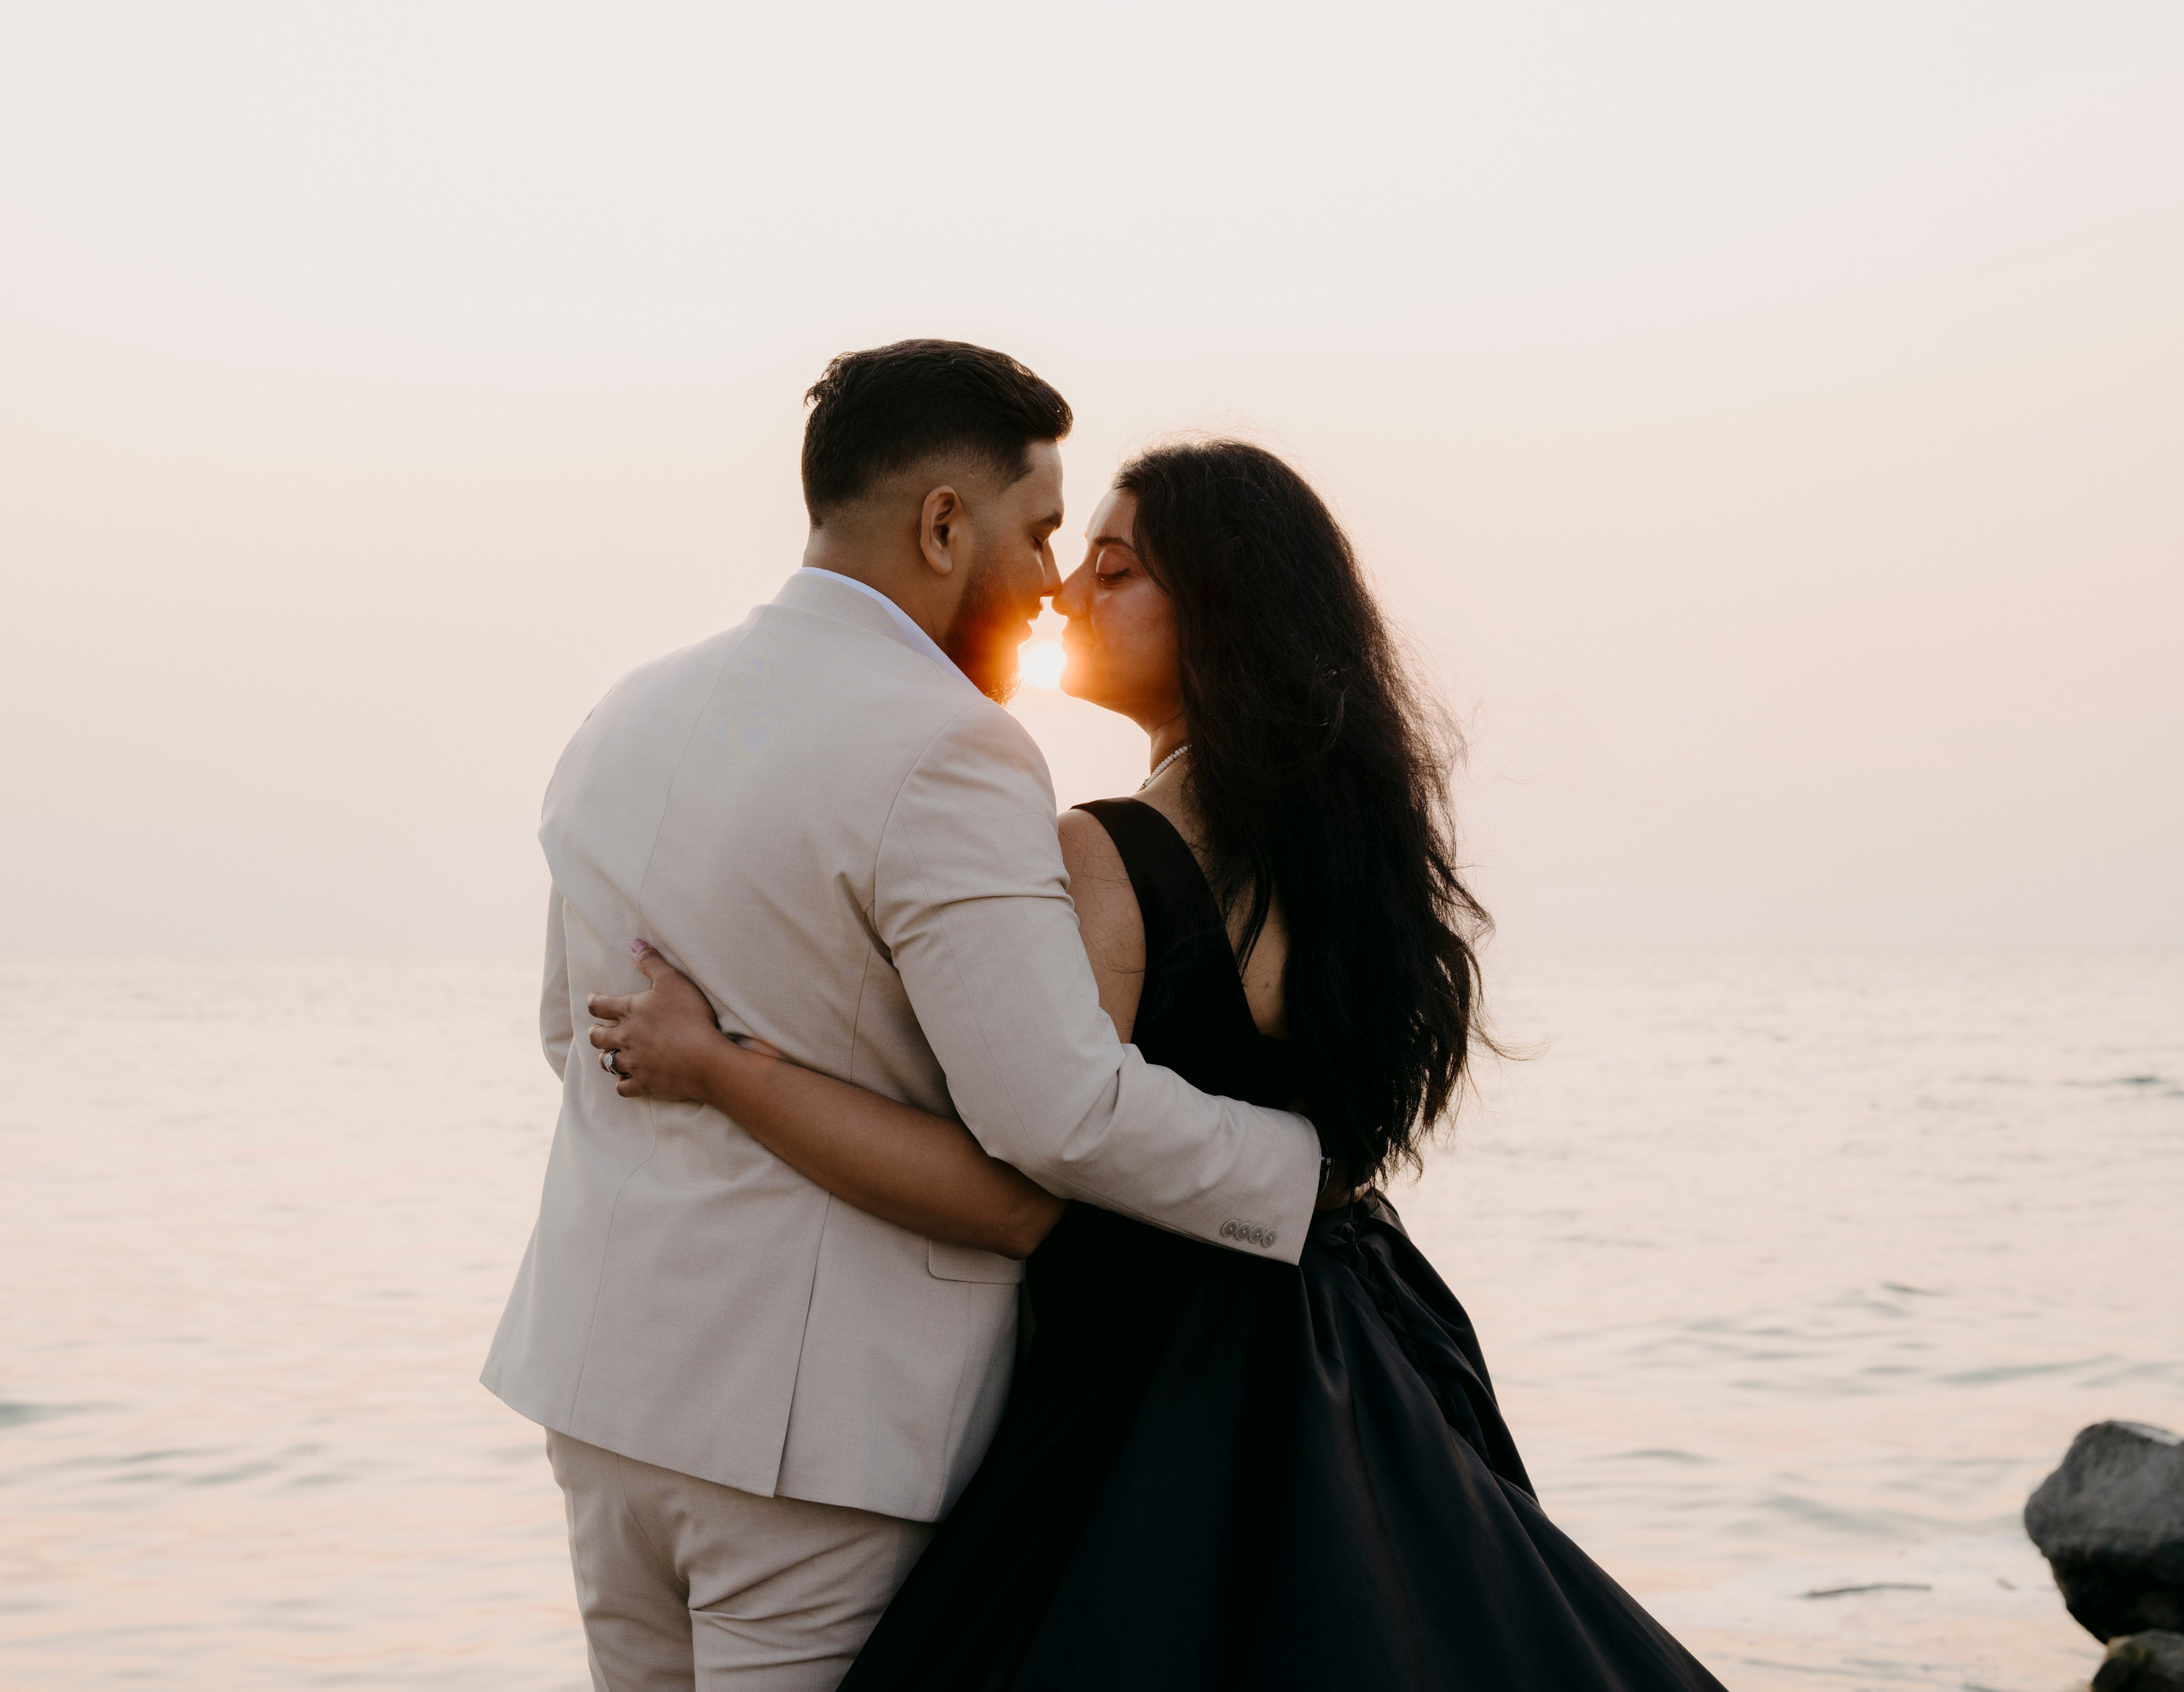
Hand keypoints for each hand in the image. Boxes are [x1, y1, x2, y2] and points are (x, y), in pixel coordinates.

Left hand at [588, 943, 739, 1101]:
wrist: (704, 1059)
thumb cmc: (690, 1017)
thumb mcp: (673, 981)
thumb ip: (651, 962)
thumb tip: (633, 943)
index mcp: (629, 1012)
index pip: (598, 1005)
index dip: (594, 1002)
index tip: (593, 1001)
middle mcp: (625, 1038)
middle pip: (597, 1036)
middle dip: (596, 1032)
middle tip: (599, 1030)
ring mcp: (633, 1063)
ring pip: (607, 1062)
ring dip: (607, 1057)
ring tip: (610, 1054)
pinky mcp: (644, 1084)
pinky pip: (623, 1087)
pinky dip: (622, 1083)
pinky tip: (627, 1080)